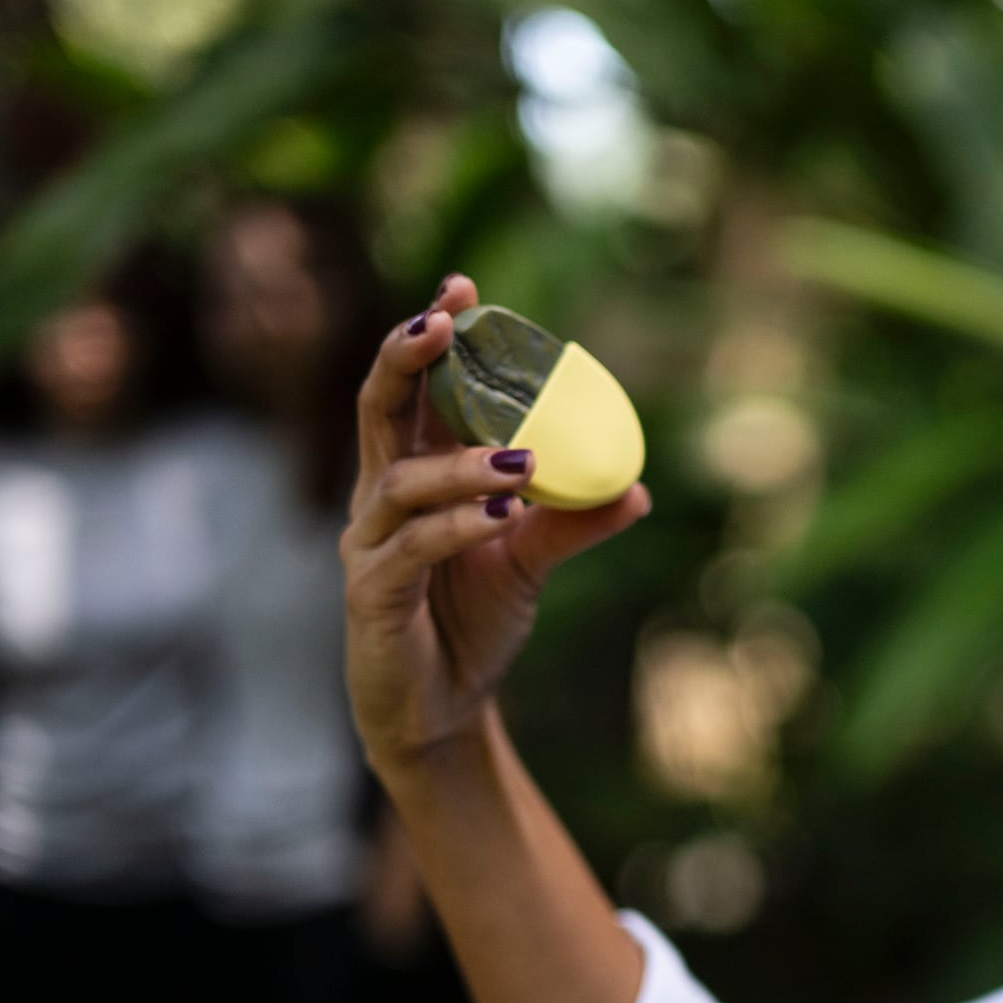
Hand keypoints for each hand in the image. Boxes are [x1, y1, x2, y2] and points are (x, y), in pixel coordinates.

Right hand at [342, 273, 652, 775]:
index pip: (410, 391)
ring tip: (521, 463)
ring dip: (461, 464)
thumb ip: (572, 521)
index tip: (462, 289)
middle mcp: (379, 499)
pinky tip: (500, 516)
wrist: (444, 712)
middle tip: (444, 321)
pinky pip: (410, 549)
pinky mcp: (370, 596)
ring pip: (402, 483)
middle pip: (379, 409)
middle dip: (407, 358)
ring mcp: (367, 546)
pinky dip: (456, 526)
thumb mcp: (530, 563)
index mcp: (412, 475)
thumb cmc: (472, 624)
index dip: (428, 337)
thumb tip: (636, 489)